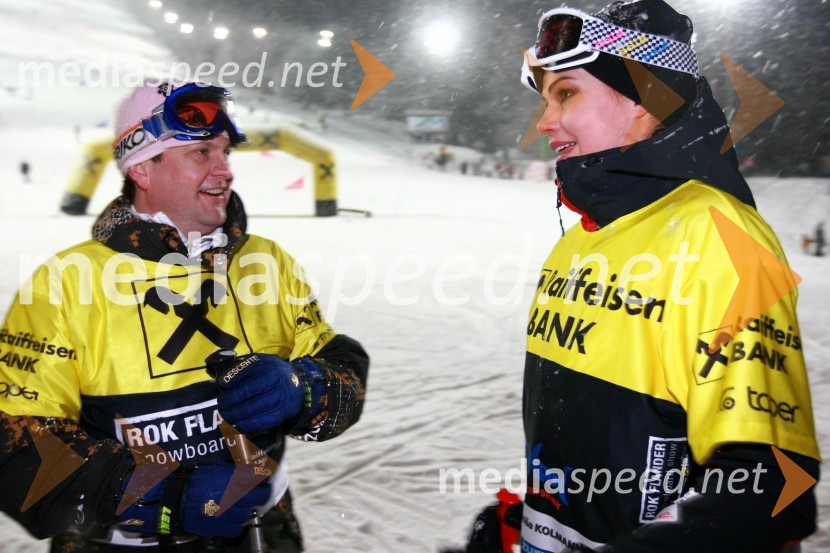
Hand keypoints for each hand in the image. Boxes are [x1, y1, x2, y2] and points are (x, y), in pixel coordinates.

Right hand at [116, 464, 270, 538]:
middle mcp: (239, 497)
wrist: (176, 502)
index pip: (260, 476)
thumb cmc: (193, 482)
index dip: (262, 476)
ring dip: (248, 507)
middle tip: (257, 490)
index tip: (261, 476)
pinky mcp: (225, 528)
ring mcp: (233, 514)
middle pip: (262, 495)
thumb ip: (233, 471)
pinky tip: (232, 517)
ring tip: (242, 504)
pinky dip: (237, 522)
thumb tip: (246, 468)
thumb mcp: (215, 470)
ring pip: (251, 511)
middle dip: (261, 491)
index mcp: (236, 479)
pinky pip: (238, 527)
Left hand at [216, 353, 304, 432]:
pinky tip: (239, 424)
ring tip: (227, 415)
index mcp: (270, 365)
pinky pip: (266, 420)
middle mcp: (278, 379)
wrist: (298, 382)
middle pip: (252, 390)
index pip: (249, 371)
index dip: (233, 379)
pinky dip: (250, 424)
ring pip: (257, 406)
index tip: (222, 386)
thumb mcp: (260, 363)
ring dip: (238, 413)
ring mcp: (283, 396)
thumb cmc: (272, 372)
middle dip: (232, 399)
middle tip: (222, 404)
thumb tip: (223, 381)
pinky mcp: (285, 411)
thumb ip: (243, 369)